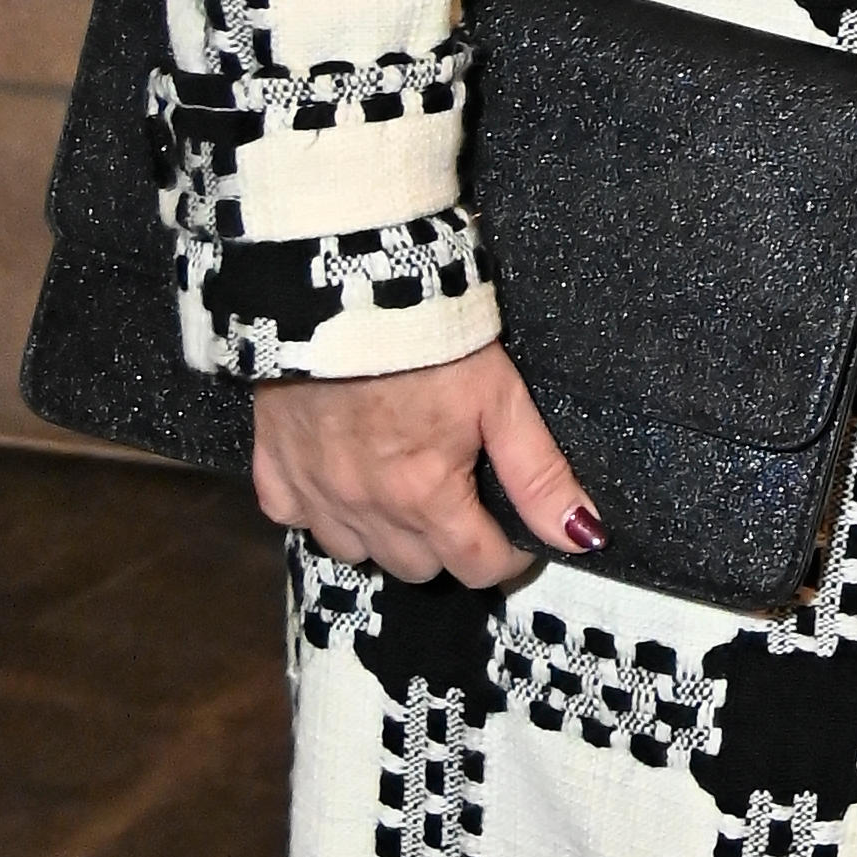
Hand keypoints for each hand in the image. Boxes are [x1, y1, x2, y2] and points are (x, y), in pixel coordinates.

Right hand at [251, 343, 601, 588]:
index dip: (506, 558)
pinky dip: (318, 511)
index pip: (475, 566)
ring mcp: (314, 490)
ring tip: (403, 495)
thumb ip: (540, 477)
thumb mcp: (501, 401)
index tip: (515, 539)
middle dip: (447, 546)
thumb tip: (583, 535)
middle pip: (415, 567)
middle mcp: (366, 508)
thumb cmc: (431, 340)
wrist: (344, 290)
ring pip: (353, 552)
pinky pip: (292, 517)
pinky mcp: (273, 465)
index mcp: (425, 496)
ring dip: (384, 536)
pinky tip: (340, 482)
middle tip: (463, 503)